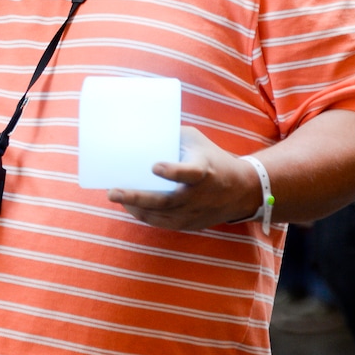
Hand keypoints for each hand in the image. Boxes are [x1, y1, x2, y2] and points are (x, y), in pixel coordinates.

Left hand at [106, 126, 258, 230]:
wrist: (241, 190)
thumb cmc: (212, 158)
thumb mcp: (196, 141)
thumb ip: (171, 136)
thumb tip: (140, 130)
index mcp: (204, 171)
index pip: (190, 173)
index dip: (173, 172)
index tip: (155, 166)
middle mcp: (198, 196)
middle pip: (166, 201)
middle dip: (136, 197)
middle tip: (112, 192)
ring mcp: (193, 213)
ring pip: (159, 215)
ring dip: (134, 207)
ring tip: (115, 196)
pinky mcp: (189, 224)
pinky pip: (162, 222)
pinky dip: (144, 215)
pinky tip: (129, 206)